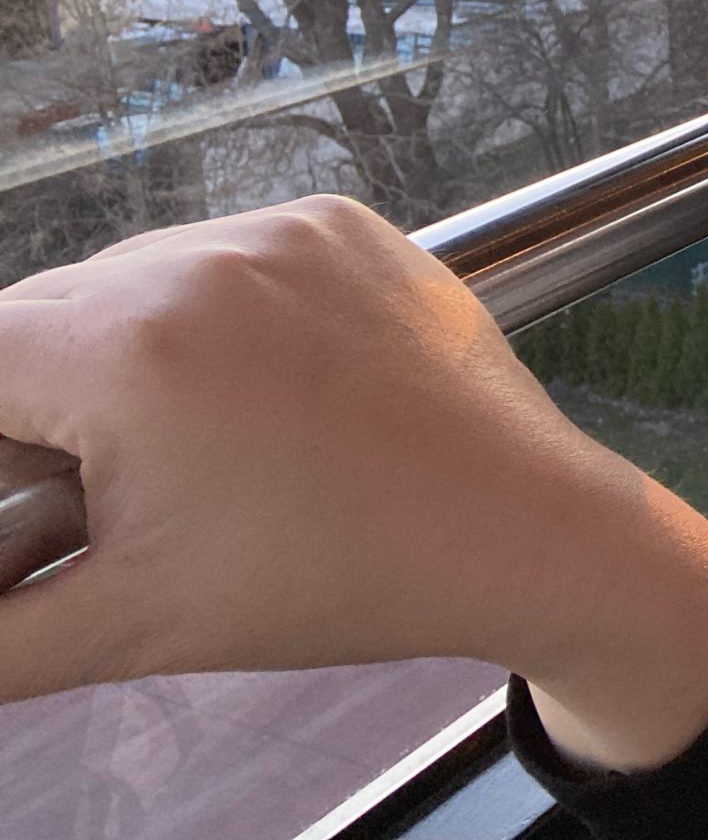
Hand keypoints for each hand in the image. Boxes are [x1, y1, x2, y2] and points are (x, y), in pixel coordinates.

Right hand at [0, 196, 707, 770]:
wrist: (516, 529)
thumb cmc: (339, 576)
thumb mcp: (124, 624)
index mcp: (132, 346)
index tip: (29, 491)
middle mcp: (204, 258)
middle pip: (44, 312)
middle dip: (42, 398)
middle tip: (96, 486)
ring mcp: (283, 230)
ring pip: (132, 276)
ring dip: (124, 347)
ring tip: (188, 444)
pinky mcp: (342, 225)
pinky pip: (228, 252)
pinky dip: (214, 312)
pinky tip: (256, 393)